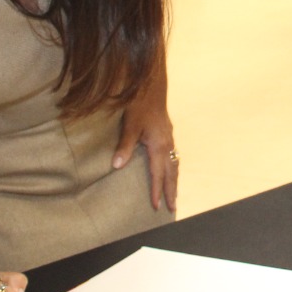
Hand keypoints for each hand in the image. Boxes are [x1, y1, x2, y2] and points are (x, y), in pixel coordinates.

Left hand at [114, 96, 178, 211]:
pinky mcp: (167, 131)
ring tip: (173, 192)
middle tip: (172, 207)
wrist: (151, 84)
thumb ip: (124, 146)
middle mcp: (168, 143)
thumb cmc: (140, 103)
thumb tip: (116, 166)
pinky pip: (174, 155)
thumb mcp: (130, 125)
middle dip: (172, 191)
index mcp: (159, 145)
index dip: (156, 191)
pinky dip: (173, 167)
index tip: (156, 206)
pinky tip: (169, 167)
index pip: (158, 174)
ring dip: (174, 180)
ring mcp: (169, 137)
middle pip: (172, 173)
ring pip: (175, 164)